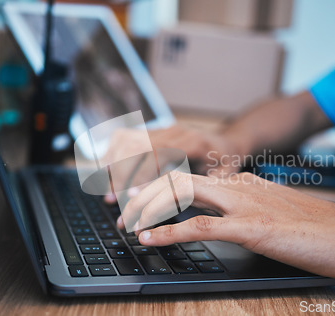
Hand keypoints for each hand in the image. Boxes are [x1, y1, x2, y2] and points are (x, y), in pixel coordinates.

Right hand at [103, 125, 240, 202]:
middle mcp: (174, 132)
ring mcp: (162, 129)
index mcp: (193, 143)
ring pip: (126, 140)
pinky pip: (125, 138)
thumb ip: (205, 188)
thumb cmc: (226, 163)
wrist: (227, 142)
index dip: (141, 174)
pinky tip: (107, 174)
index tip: (131, 196)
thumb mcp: (225, 176)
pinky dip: (112, 155)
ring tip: (109, 193)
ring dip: (113, 166)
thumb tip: (182, 204)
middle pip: (136, 146)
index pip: (158, 154)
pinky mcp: (153, 131)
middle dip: (121, 174)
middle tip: (112, 201)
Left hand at [117, 171, 334, 281]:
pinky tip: (149, 239)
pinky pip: (200, 226)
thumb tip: (221, 216)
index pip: (190, 174)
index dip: (159, 181)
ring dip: (148, 208)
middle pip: (178, 178)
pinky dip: (169, 233)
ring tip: (126, 221)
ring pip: (182, 194)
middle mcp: (238, 186)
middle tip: (123, 207)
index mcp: (242, 182)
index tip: (137, 193)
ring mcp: (244, 204)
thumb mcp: (273, 210)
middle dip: (145, 191)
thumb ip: (246, 208)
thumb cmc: (316, 226)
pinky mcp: (251, 227)